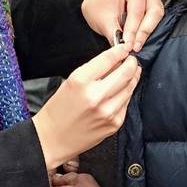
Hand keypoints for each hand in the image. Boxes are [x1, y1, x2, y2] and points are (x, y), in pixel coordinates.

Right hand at [32, 43, 140, 169]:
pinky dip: (127, 93)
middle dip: (131, 63)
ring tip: (132, 71)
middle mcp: (96, 96)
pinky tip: (123, 90)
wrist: (53, 139)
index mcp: (80, 81)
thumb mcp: (70, 82)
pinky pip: (127, 103)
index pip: (108, 59)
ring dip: (133, 77)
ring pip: (130, 87)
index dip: (120, 50)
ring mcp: (107, 111)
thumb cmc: (59, 108)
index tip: (124, 47)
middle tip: (131, 59)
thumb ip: (94, 71)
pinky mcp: (114, 123)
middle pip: (125, 72)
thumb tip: (116, 60)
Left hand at [82, 0, 163, 50]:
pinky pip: (157, 22)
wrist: (97, 6)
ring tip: (135, 46)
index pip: (137, 11)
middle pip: (154, 13)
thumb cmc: (99, 7)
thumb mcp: (104, 21)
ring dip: (147, 33)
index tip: (128, 45)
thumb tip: (124, 48)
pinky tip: (138, 43)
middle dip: (143, 32)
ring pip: (157, 18)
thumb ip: (115, 35)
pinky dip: (148, 33)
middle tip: (134, 47)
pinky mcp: (154, 10)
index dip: (133, 30)